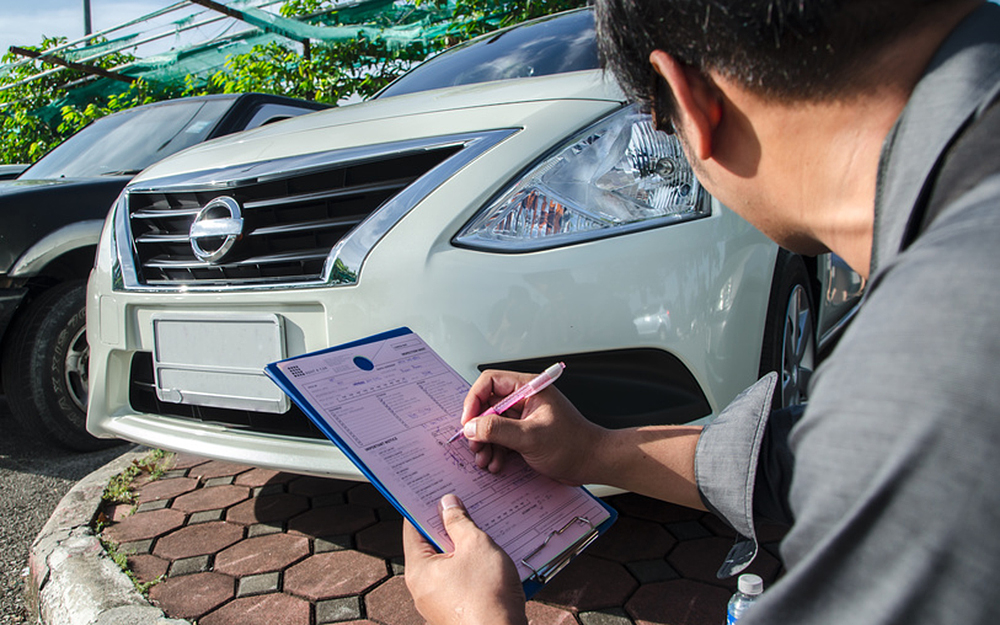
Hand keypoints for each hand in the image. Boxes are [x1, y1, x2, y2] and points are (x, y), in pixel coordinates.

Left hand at [403, 494, 526, 624]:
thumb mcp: (476, 546)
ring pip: (448, 565)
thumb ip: (459, 522)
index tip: (433, 492)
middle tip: (464, 507)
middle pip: (431, 547)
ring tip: (483, 533)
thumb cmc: (487, 596)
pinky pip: (460, 582)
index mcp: (419, 570)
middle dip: (449, 526)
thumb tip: (447, 504)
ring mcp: (439, 603)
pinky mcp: (457, 612)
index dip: (423, 507)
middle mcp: (423, 589)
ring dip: (464, 548)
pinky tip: (491, 561)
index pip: (412, 529)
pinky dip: (472, 568)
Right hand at [460, 369, 607, 482]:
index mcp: (529, 388)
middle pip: (488, 405)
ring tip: (485, 459)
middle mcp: (524, 399)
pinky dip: (495, 451)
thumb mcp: (531, 437)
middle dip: (478, 428)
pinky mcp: (524, 433)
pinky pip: (501, 438)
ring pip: (492, 424)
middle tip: (474, 445)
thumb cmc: (573, 444)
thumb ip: (498, 430)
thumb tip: (472, 426)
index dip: (474, 400)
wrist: (592, 463)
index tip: (468, 421)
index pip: (490, 382)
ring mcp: (524, 417)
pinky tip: (497, 463)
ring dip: (485, 443)